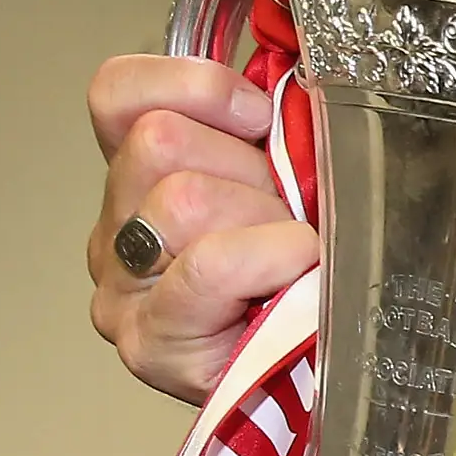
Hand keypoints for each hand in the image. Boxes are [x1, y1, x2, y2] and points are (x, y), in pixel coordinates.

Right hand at [86, 55, 323, 403]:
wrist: (341, 373)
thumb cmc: (318, 273)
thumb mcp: (294, 178)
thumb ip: (271, 128)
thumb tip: (294, 82)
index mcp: (138, 178)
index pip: (118, 93)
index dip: (201, 90)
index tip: (260, 120)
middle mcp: (114, 234)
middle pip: (160, 141)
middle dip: (250, 172)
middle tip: (288, 218)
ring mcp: (123, 293)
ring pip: (182, 196)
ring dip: (265, 221)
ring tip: (292, 260)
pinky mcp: (149, 345)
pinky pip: (208, 263)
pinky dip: (268, 258)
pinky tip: (293, 274)